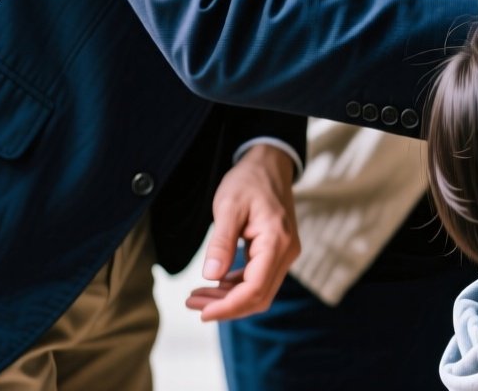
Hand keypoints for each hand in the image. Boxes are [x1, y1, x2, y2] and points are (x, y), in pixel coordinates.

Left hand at [185, 144, 299, 321]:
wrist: (269, 165)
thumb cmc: (248, 181)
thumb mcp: (228, 207)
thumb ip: (221, 243)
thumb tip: (211, 277)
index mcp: (277, 242)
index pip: (255, 289)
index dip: (228, 307)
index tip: (201, 313)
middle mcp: (287, 252)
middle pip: (259, 297)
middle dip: (225, 307)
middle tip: (191, 303)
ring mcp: (285, 254)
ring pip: (259, 291)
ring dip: (229, 300)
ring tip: (196, 297)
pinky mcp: (278, 253)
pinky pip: (259, 280)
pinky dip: (236, 288)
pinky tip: (215, 284)